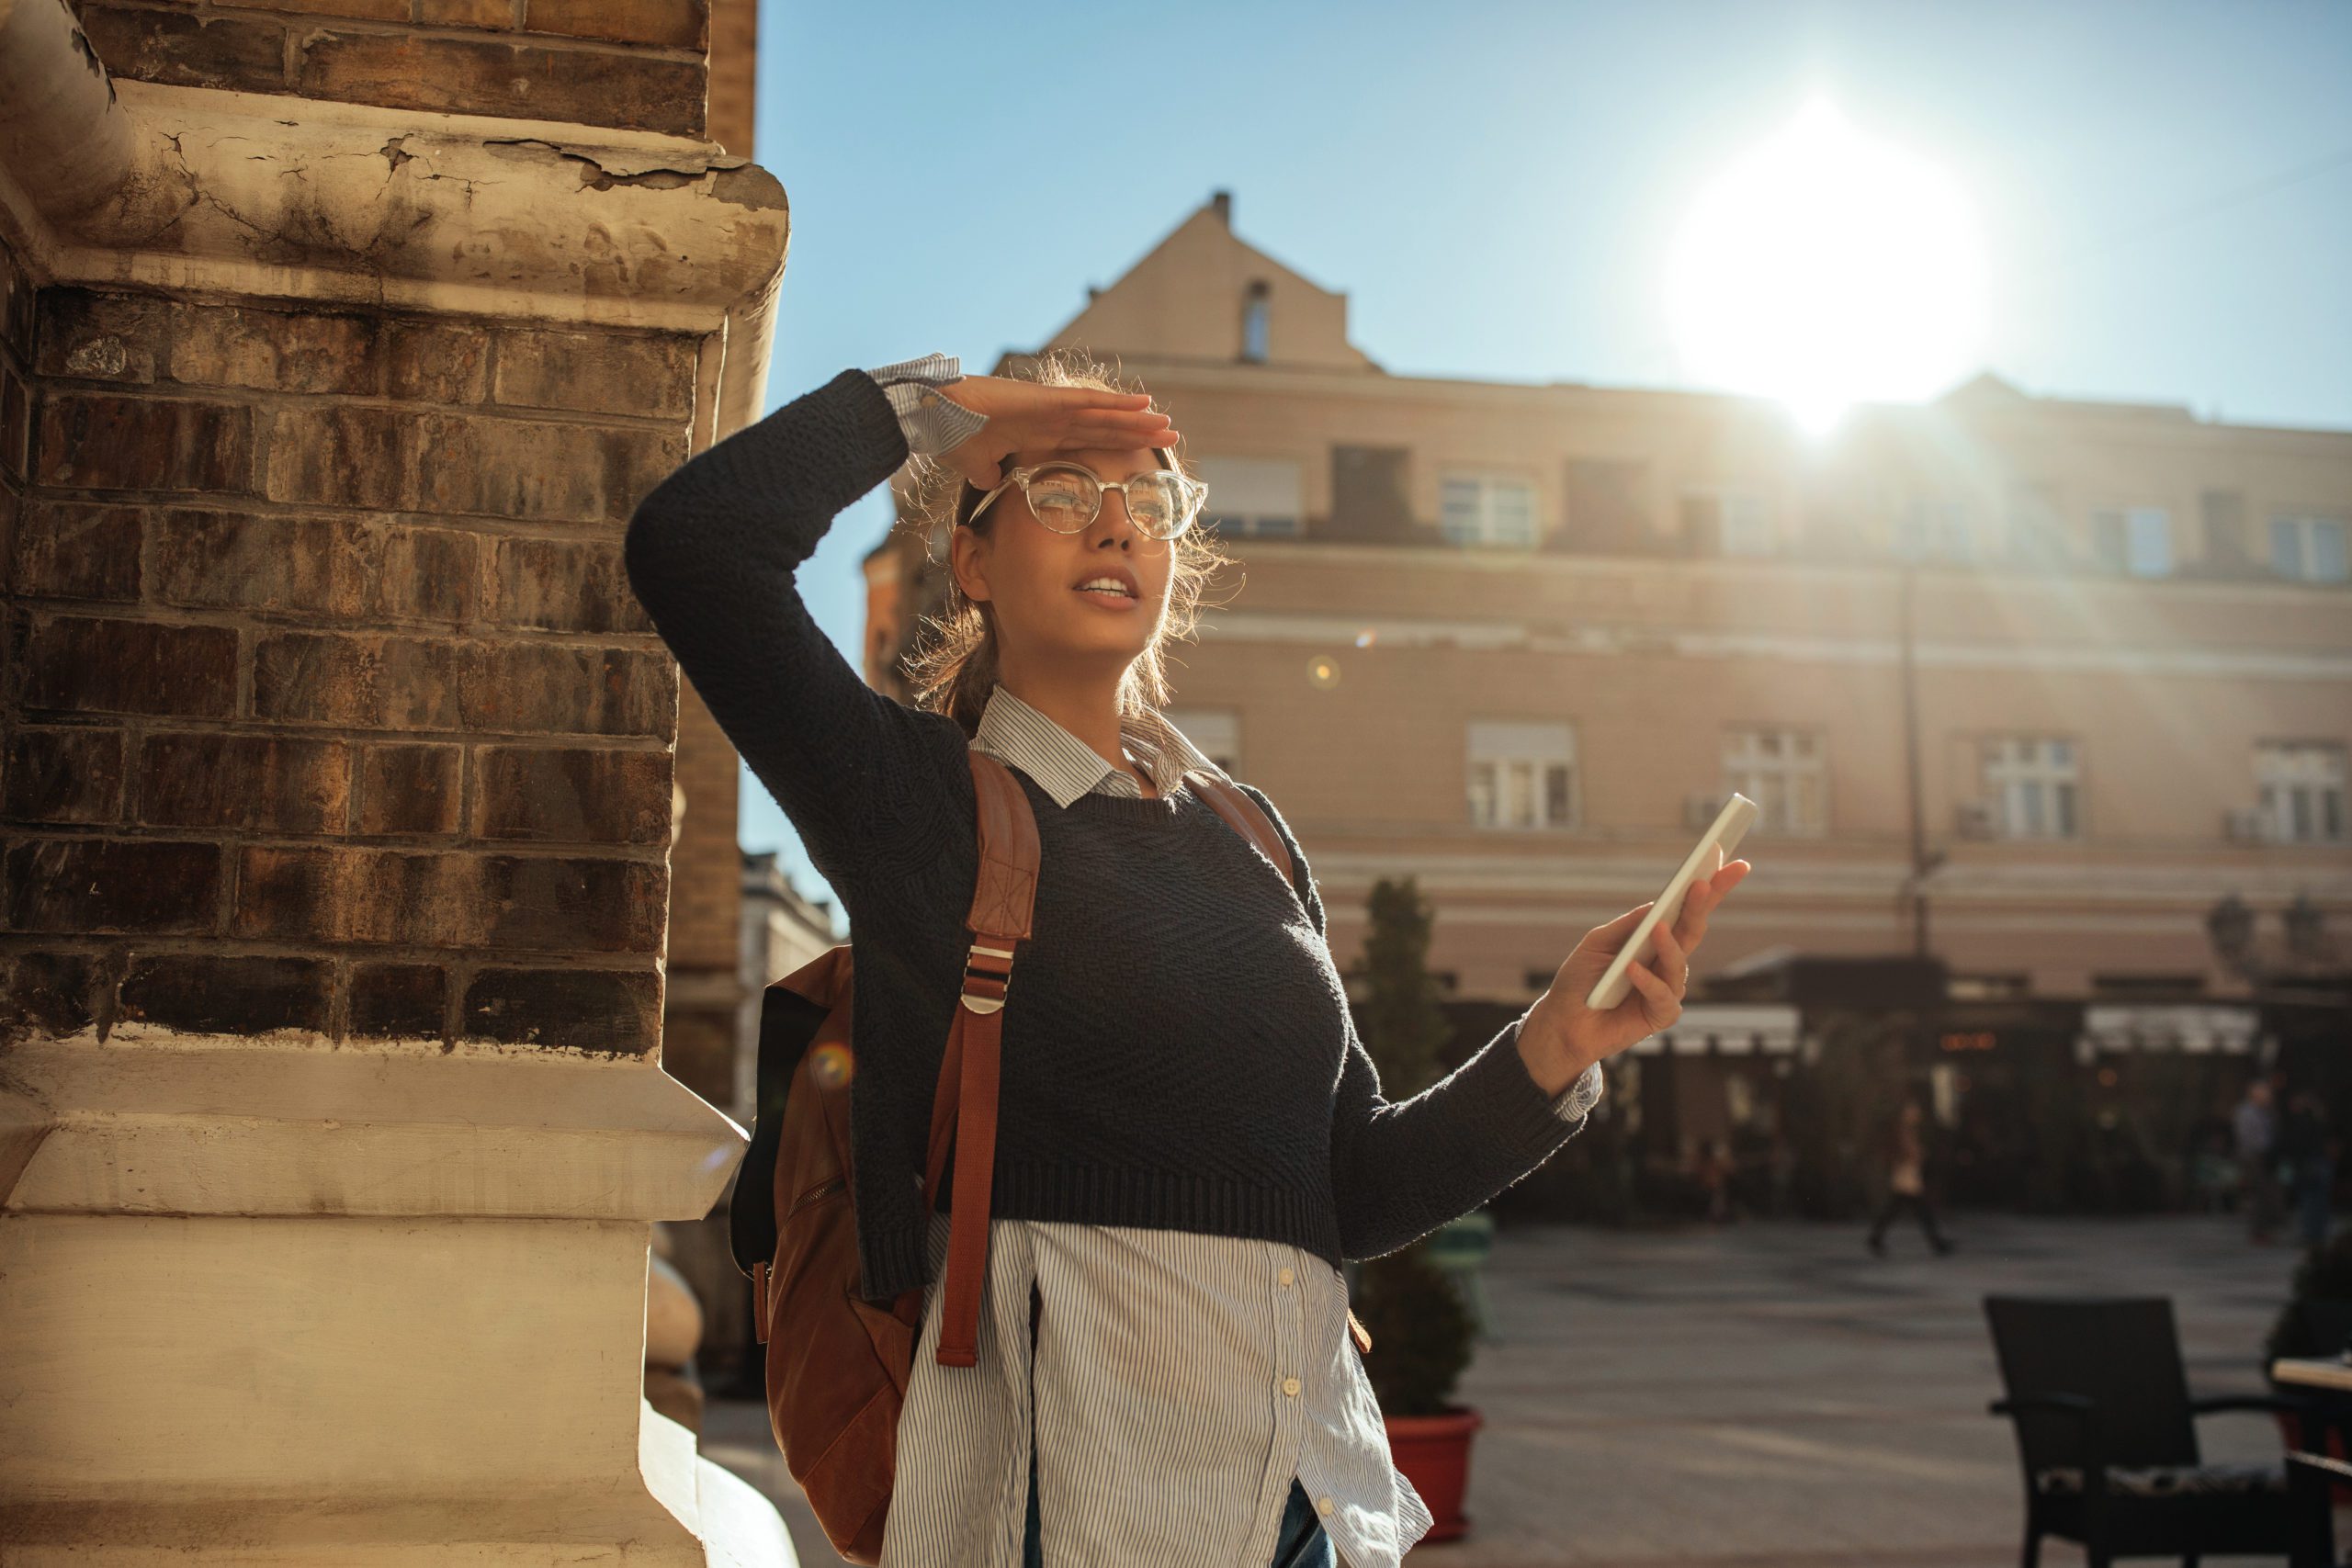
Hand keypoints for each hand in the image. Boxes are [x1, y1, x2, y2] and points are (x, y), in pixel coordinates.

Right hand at [931, 375, 1182, 490]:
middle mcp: (1054, 420)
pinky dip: (1118, 404)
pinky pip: (1090, 403)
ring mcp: (1053, 409)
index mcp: (1042, 435)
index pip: (1089, 441)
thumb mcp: (978, 466)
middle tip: (1170, 437)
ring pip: (1106, 415)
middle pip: (1107, 428)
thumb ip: (991, 474)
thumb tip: (993, 485)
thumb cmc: (953, 436)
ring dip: (1138, 420)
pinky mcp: (1048, 401)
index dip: (1116, 445)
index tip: (1141, 454)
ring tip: (1167, 424)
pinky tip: (1144, 404)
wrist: (937, 418)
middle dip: (1138, 433)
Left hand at [1518, 852, 1752, 1091]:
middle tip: (1707, 881)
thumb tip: (1660, 905)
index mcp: (1654, 939)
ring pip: (1679, 962)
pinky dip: (1647, 982)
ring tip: (1659, 929)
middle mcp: (1666, 961)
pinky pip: (1662, 996)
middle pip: (1693, 928)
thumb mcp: (1598, 943)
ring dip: (1669, 945)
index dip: (1707, 886)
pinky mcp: (1660, 1015)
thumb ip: (1629, 926)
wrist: (1562, 1024)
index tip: (1723, 856)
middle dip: (1705, 902)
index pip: (1685, 909)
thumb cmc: (1580, 981)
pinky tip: (1631, 971)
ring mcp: (1666, 988)